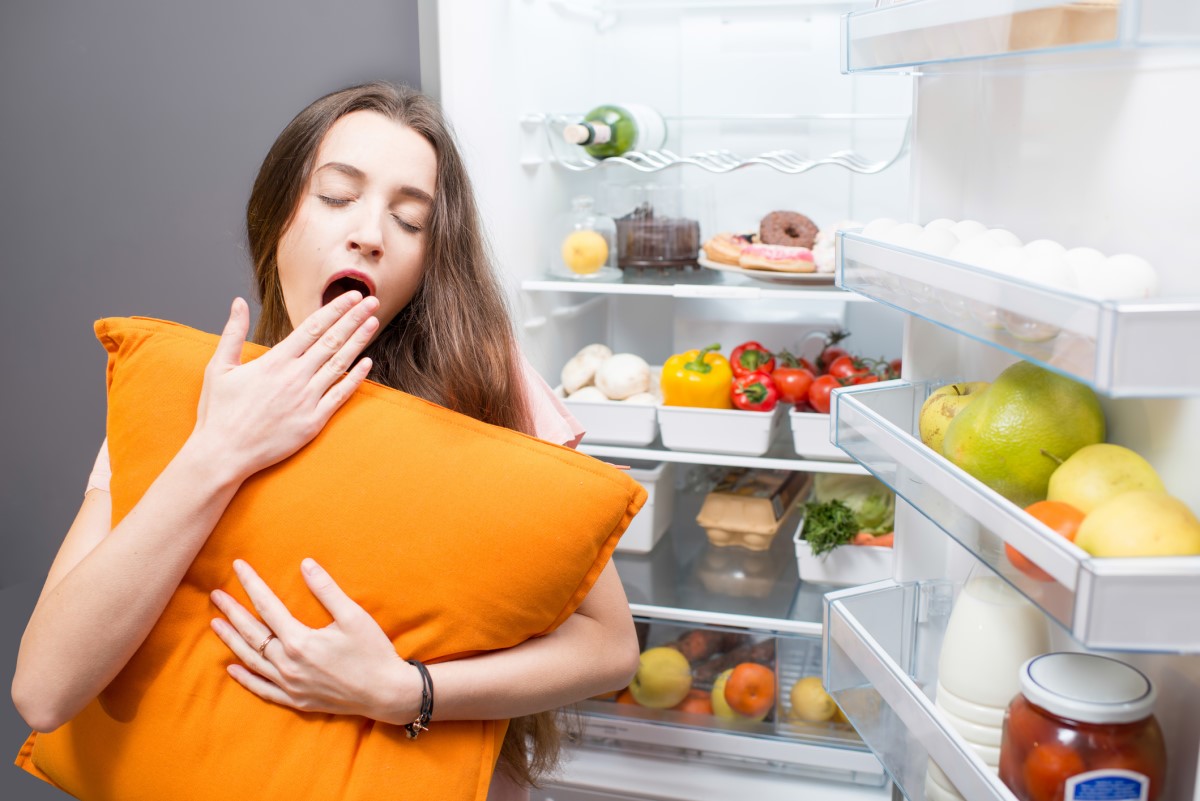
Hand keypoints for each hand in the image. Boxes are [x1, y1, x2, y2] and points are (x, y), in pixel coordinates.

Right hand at [191, 294, 379, 482]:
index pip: (312, 327)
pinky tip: (368, 364)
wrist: (223, 454)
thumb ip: (232, 332)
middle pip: (331, 341)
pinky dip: (355, 379)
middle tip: (372, 302)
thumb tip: (238, 302)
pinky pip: (340, 396)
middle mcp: (294, 377)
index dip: (335, 309)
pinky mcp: (313, 422)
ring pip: (340, 364)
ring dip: (359, 342)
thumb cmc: (219, 412)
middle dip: (354, 318)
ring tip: (373, 323)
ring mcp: (306, 399)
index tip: (352, 296)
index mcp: (274, 362)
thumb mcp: (219, 367)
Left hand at [209, 558, 419, 723]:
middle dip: (232, 611)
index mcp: (300, 642)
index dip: (251, 584)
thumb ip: (326, 590)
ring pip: (251, 660)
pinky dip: (245, 678)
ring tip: (216, 624)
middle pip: (252, 633)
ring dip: (231, 641)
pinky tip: (232, 668)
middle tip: (216, 595)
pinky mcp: (296, 700)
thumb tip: (305, 564)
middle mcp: (288, 665)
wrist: (386, 693)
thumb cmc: (373, 652)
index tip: (238, 566)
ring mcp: (290, 685)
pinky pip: (262, 689)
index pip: (267, 606)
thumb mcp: (353, 616)